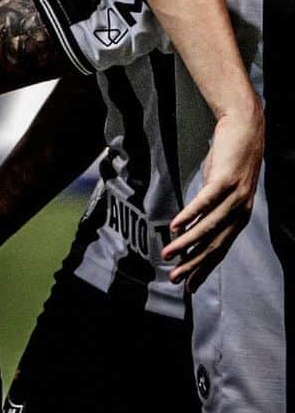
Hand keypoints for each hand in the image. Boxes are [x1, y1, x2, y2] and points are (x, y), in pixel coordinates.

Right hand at [163, 98, 263, 290]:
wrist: (245, 128)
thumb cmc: (229, 157)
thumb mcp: (219, 186)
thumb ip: (210, 206)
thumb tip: (191, 221)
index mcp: (239, 216)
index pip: (220, 249)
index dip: (203, 267)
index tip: (188, 284)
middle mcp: (240, 211)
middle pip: (215, 244)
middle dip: (193, 263)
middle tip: (175, 278)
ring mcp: (234, 196)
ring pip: (208, 227)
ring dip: (186, 243)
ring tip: (167, 254)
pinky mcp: (225, 180)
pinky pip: (205, 203)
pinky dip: (189, 216)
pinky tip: (175, 226)